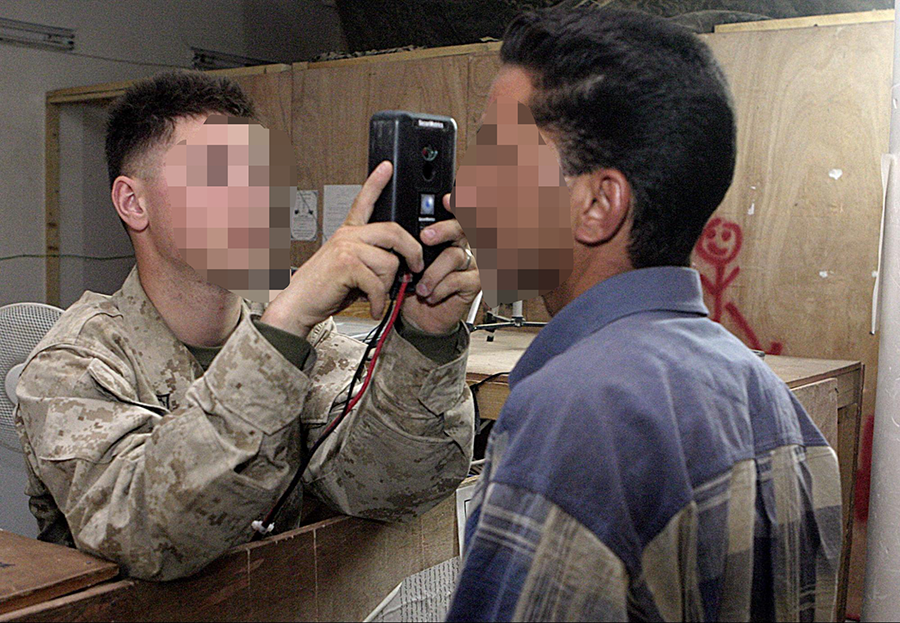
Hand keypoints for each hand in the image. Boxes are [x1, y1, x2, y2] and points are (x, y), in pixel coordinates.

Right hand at [261, 161, 422, 337]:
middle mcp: (347, 236)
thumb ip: (373, 260)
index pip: (363, 201)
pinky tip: (373, 306)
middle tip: (415, 267)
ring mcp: (346, 248)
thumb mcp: (351, 269)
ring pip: (389, 263)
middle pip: (393, 232)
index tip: (386, 166)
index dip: (375, 182)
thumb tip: (402, 266)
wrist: (299, 304)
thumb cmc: (324, 289)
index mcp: (348, 233)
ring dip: (387, 286)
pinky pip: (378, 283)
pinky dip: (378, 300)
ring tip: (373, 294)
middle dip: (412, 252)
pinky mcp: (346, 265)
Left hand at [401, 194, 480, 334]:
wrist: (417, 317)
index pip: (457, 211)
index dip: (457, 203)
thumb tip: (394, 225)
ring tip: (420, 286)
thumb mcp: (404, 261)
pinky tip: (431, 295)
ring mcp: (469, 263)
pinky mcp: (474, 282)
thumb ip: (405, 241)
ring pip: (455, 255)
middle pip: (462, 227)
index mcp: (445, 233)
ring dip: (433, 272)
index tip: (446, 199)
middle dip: (444, 229)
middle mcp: (460, 244)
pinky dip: (441, 287)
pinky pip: (459, 279)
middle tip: (425, 237)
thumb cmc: (412, 286)